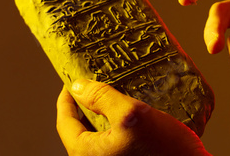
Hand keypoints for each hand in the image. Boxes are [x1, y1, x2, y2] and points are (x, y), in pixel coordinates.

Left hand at [56, 79, 210, 155]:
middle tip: (94, 83)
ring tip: (113, 93)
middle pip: (79, 127)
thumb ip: (101, 98)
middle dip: (85, 103)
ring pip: (97, 133)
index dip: (66, 97)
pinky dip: (115, 124)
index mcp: (86, 153)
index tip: (71, 79)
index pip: (64, 121)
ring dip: (102, 113)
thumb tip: (77, 87)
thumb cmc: (165, 150)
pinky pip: (112, 140)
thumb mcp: (131, 114)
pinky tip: (128, 111)